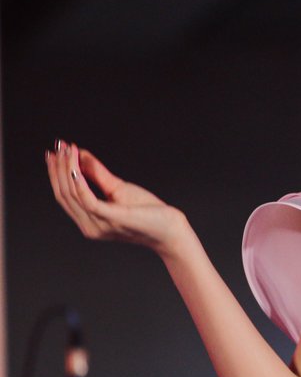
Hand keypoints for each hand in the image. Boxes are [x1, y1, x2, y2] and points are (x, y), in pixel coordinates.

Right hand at [46, 141, 190, 257]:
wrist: (170, 229)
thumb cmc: (148, 212)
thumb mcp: (118, 189)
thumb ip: (97, 174)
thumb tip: (80, 156)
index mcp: (90, 221)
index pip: (64, 196)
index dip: (56, 174)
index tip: (53, 153)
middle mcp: (90, 226)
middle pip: (64, 194)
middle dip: (58, 169)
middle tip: (59, 147)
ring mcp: (99, 224)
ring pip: (72, 194)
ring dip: (67, 169)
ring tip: (68, 151)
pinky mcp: (112, 218)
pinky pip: (88, 200)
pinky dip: (79, 182)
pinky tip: (75, 167)